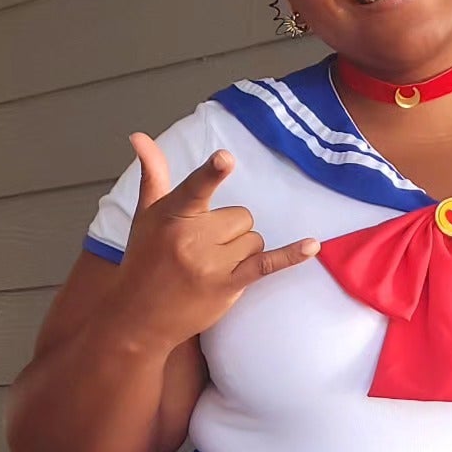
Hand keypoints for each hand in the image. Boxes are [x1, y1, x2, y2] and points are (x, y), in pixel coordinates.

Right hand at [116, 131, 320, 347]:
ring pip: (254, 240)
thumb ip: (153, 174)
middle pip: (242, 216)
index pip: (196, 188)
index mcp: (173, 215)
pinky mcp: (228, 286)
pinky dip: (290, 256)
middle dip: (230, 231)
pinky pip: (266, 264)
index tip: (225, 159)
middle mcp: (191, 239)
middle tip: (203, 249)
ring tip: (212, 266)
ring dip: (242, 251)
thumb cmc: (144, 261)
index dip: (212, 173)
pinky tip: (312, 246)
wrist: (139, 316)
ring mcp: (211, 265)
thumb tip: (139, 135)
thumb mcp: (145, 215)